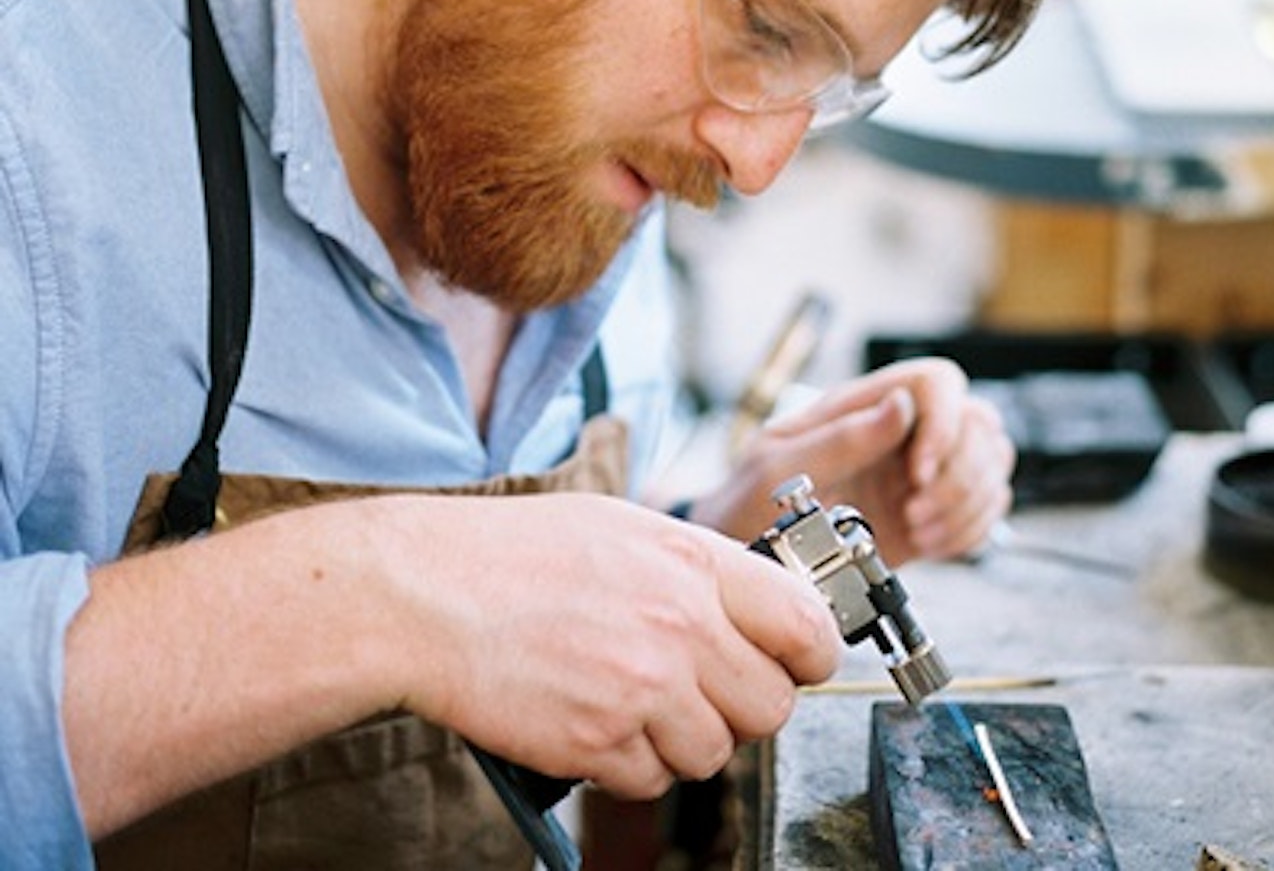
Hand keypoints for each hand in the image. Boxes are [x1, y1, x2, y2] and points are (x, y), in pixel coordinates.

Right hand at [375, 492, 840, 799]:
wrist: (423, 592)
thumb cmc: (512, 553)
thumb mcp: (624, 528)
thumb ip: (699, 569)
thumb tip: (757, 610)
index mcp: (694, 563)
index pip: (806, 626)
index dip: (812, 654)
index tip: (796, 663)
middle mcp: (680, 626)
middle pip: (770, 706)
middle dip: (743, 708)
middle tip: (702, 692)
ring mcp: (641, 689)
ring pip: (713, 753)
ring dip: (682, 740)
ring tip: (634, 704)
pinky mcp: (597, 743)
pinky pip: (651, 782)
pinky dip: (629, 765)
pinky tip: (595, 722)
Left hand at [691, 358, 1014, 565]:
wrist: (745, 554)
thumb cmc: (746, 502)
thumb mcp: (773, 467)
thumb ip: (837, 437)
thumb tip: (898, 407)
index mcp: (863, 406)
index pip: (937, 382)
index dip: (944, 423)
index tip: (917, 472)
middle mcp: (900, 433)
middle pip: (979, 424)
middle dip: (959, 475)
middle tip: (916, 510)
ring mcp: (920, 473)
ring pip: (992, 464)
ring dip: (967, 504)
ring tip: (919, 529)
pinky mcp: (930, 514)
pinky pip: (985, 510)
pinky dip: (969, 531)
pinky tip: (930, 544)